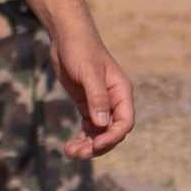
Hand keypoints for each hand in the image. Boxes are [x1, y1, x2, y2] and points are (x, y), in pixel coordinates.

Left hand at [53, 29, 133, 158]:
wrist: (66, 37)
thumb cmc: (81, 50)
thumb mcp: (89, 72)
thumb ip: (97, 97)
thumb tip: (102, 124)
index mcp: (121, 92)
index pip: (124, 122)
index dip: (112, 137)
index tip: (96, 145)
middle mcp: (113, 101)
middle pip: (111, 132)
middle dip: (97, 146)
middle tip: (79, 154)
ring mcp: (100, 104)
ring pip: (99, 133)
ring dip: (87, 145)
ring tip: (70, 152)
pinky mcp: (86, 104)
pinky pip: (87, 127)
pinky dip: (81, 138)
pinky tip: (69, 145)